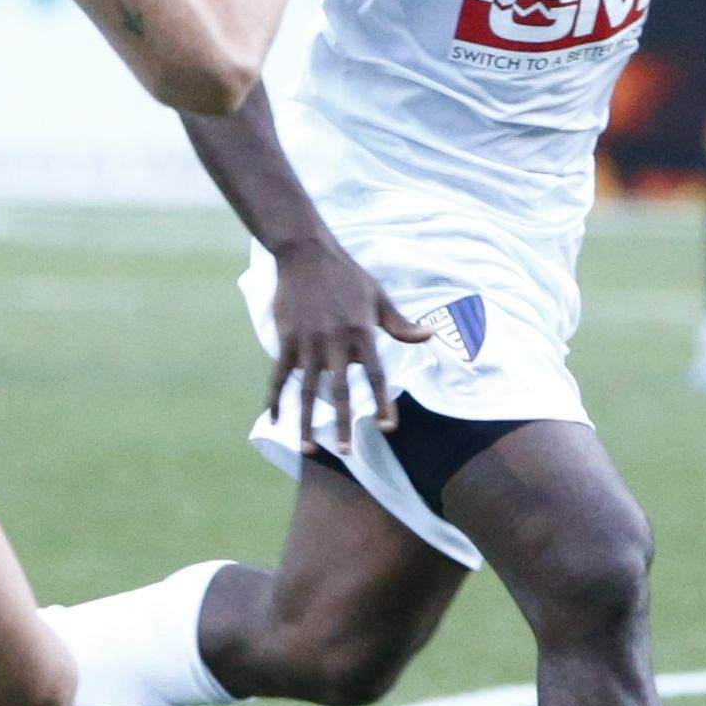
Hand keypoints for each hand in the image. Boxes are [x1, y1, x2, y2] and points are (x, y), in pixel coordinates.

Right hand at [262, 237, 432, 449]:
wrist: (306, 253)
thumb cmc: (347, 276)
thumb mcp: (378, 297)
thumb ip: (401, 324)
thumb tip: (431, 336)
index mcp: (362, 332)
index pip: (375, 375)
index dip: (381, 402)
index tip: (386, 428)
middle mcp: (335, 341)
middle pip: (340, 390)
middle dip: (342, 423)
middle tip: (345, 452)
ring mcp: (308, 342)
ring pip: (307, 390)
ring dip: (306, 421)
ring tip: (309, 449)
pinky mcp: (286, 340)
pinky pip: (279, 376)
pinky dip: (275, 399)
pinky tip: (274, 420)